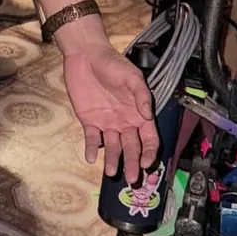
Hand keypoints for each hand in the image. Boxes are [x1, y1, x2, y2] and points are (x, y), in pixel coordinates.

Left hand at [62, 41, 158, 182]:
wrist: (86, 56)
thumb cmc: (113, 64)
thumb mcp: (132, 77)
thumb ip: (141, 96)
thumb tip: (147, 116)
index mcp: (139, 114)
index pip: (148, 139)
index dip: (149, 153)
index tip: (146, 164)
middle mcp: (125, 122)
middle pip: (131, 148)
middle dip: (133, 164)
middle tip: (132, 180)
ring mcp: (107, 123)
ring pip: (112, 147)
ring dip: (113, 160)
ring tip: (111, 172)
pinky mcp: (89, 121)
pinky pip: (92, 138)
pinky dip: (92, 148)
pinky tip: (90, 157)